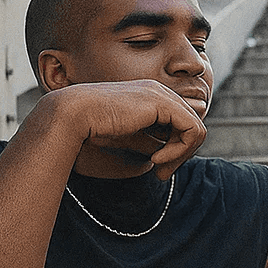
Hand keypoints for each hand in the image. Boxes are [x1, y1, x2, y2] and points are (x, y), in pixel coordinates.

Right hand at [43, 80, 206, 178]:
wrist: (72, 116)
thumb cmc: (90, 129)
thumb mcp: (127, 140)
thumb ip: (147, 144)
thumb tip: (160, 159)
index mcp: (149, 98)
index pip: (179, 125)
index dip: (176, 151)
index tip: (158, 170)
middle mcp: (158, 92)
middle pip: (190, 126)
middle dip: (182, 155)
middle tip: (162, 175)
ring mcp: (161, 95)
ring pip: (195, 129)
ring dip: (182, 155)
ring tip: (160, 170)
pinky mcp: (162, 103)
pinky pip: (191, 129)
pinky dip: (181, 149)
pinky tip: (158, 159)